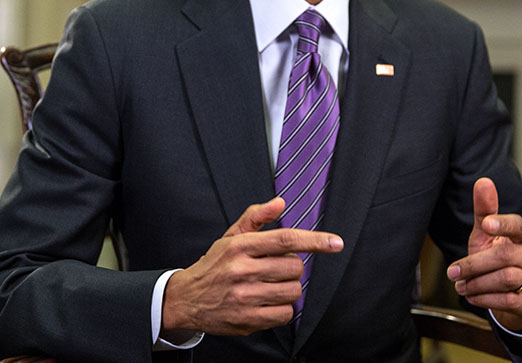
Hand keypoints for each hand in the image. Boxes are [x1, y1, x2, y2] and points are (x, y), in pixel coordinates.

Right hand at [161, 197, 342, 335]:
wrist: (186, 298)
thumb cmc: (215, 265)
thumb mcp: (231, 236)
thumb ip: (256, 217)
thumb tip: (279, 202)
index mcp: (240, 246)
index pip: (285, 239)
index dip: (314, 241)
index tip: (335, 243)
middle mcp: (242, 270)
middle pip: (294, 267)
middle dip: (293, 268)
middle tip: (276, 269)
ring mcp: (244, 296)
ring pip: (293, 291)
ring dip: (289, 288)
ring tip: (271, 285)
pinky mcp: (246, 320)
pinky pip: (285, 314)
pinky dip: (283, 309)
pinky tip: (268, 302)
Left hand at [447, 178, 521, 331]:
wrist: (519, 293)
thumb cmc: (501, 257)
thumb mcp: (488, 235)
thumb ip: (485, 209)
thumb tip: (482, 181)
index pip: (518, 225)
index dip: (502, 224)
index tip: (485, 224)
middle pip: (504, 256)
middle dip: (474, 265)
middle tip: (453, 272)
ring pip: (506, 279)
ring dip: (477, 284)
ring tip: (461, 285)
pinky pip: (509, 301)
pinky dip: (486, 299)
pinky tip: (472, 297)